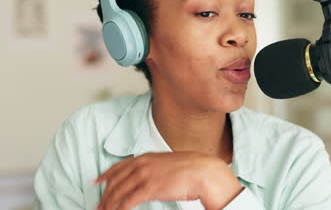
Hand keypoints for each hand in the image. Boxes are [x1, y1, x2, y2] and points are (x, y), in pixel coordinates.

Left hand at [95, 152, 242, 209]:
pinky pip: (127, 201)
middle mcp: (142, 164)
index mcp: (146, 157)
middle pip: (115, 181)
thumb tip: (150, 176)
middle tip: (98, 205)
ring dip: (109, 204)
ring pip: (118, 192)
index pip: (119, 166)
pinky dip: (119, 209)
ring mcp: (144, 176)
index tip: (98, 181)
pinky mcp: (149, 188)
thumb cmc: (190, 168)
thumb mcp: (168, 163)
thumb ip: (155, 167)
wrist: (202, 171)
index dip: (106, 175)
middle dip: (105, 194)